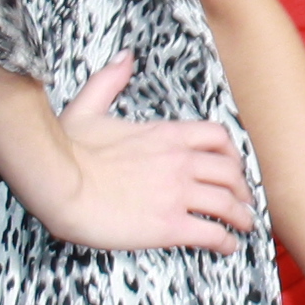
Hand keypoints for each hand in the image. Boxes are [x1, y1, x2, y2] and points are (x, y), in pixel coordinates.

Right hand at [31, 57, 252, 252]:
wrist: (59, 182)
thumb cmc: (68, 149)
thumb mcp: (88, 106)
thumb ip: (110, 81)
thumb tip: (125, 58)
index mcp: (166, 134)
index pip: (218, 137)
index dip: (232, 154)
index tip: (233, 166)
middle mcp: (180, 162)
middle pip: (230, 172)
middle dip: (242, 188)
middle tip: (244, 201)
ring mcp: (177, 193)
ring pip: (227, 203)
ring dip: (242, 216)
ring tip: (245, 226)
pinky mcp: (169, 225)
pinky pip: (211, 233)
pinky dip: (225, 242)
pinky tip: (227, 247)